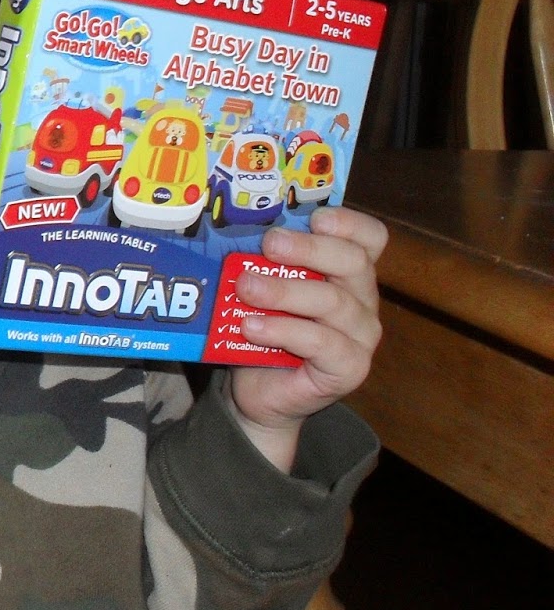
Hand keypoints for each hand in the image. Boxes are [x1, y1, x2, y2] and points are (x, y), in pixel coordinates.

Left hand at [229, 206, 386, 443]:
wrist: (259, 391)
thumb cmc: (264, 329)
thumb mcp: (264, 288)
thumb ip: (264, 263)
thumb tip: (240, 231)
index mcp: (348, 272)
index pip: (370, 238)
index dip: (349, 223)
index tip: (315, 218)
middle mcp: (362, 300)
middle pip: (353, 263)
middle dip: (308, 249)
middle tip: (269, 244)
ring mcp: (361, 336)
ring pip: (332, 302)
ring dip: (284, 291)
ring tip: (245, 288)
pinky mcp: (349, 368)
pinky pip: (321, 342)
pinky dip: (282, 330)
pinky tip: (251, 327)